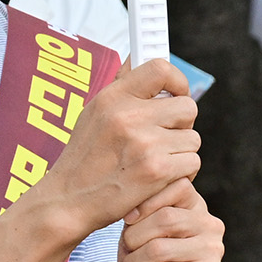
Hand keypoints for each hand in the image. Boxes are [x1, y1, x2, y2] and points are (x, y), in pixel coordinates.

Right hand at [24, 56, 196, 245]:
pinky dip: (181, 173)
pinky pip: (192, 162)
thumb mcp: (94, 115)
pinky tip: (158, 178)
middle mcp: (128, 116)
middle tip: (162, 138)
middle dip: (181, 125)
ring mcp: (144, 142)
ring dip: (180, 152)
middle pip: (188, 107)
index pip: (160, 69)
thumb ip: (123, 91)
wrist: (68, 201)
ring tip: (152, 161)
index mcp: (111, 98)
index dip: (177, 81)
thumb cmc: (85, 160)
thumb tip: (141, 59)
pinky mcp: (157, 169)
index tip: (175, 93)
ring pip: (192, 138)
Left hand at [116, 181, 221, 261]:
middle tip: (129, 254)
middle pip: (166, 218)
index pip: (177, 187)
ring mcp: (214, 251)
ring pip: (159, 248)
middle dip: (134, 239)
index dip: (147, 202)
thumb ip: (141, 214)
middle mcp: (211, 226)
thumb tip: (133, 210)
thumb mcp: (136, 233)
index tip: (130, 220)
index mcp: (196, 208)